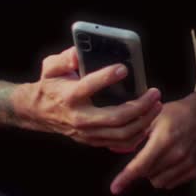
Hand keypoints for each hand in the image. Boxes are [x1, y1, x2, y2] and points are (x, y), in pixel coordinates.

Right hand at [15, 46, 162, 151]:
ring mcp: (87, 132)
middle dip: (139, 106)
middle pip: (115, 117)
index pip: (88, 87)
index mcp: (69, 96)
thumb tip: (79, 53)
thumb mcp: (51, 67)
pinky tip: (148, 121)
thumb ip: (65, 58)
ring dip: (143, 120)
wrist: (39, 112)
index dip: (106, 77)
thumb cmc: (50, 85)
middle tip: (155, 93)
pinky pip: (120, 143)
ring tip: (156, 105)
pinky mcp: (93, 140)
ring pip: (121, 133)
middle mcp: (79, 117)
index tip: (124, 68)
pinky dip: (137, 134)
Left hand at [110, 91, 195, 193]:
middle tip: (146, 152)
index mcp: (164, 139)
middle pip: (147, 174)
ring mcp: (187, 163)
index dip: (125, 177)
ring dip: (153, 173)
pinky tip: (169, 161)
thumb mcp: (153, 116)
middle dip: (141, 167)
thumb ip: (134, 133)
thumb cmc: (175, 113)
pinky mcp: (195, 169)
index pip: (140, 165)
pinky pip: (171, 183)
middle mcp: (177, 154)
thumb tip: (112, 147)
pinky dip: (166, 176)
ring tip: (158, 156)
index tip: (114, 188)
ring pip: (158, 182)